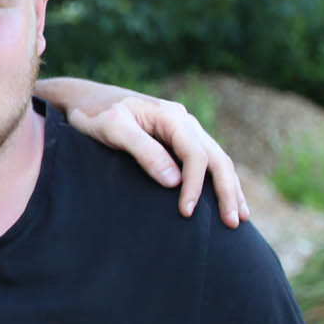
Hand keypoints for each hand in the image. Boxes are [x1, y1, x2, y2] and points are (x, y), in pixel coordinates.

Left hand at [44, 78, 247, 226]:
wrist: (84, 100)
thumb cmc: (94, 115)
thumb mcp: (113, 130)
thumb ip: (144, 151)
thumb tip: (174, 182)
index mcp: (171, 117)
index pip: (195, 155)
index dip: (195, 185)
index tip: (185, 212)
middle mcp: (184, 121)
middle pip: (216, 158)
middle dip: (228, 190)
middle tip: (232, 223)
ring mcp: (183, 130)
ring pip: (217, 159)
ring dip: (230, 187)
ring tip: (239, 217)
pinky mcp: (176, 139)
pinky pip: (205, 161)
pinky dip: (217, 180)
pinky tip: (224, 198)